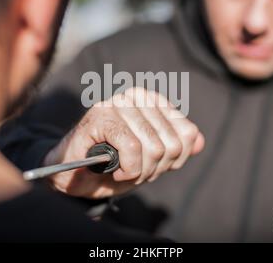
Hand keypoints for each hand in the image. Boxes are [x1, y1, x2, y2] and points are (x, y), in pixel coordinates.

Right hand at [43, 87, 204, 197]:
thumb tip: (199, 141)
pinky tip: (114, 171)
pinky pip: (132, 148)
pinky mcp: (99, 116)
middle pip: (171, 144)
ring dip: (139, 172)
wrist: (72, 176)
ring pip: (153, 148)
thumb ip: (176, 148)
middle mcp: (134, 97)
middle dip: (154, 169)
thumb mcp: (151, 160)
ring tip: (122, 170)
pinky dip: (127, 169)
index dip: (173, 160)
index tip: (151, 165)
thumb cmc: (112, 165)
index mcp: (151, 101)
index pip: (186, 133)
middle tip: (132, 171)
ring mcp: (116, 104)